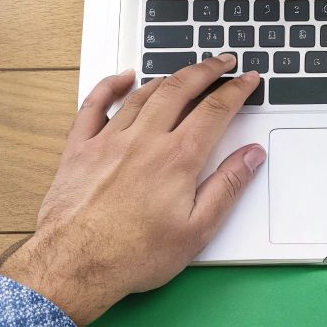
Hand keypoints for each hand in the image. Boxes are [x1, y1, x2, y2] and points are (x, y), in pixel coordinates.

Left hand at [0, 55, 264, 324]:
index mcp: (177, 159)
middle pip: (180, 89)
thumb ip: (227, 186)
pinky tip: (123, 77)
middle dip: (205, 70)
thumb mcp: (197, 230)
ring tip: (185, 72)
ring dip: (168, 77)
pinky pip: (94, 105)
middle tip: (221, 61)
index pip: (215, 110)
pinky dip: (109, 85)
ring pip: (142, 94)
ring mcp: (109, 141)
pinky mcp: (80, 149)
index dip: (236, 90)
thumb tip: (251, 156)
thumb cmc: (134, 255)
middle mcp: (144, 140)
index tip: (247, 79)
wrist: (76, 265)